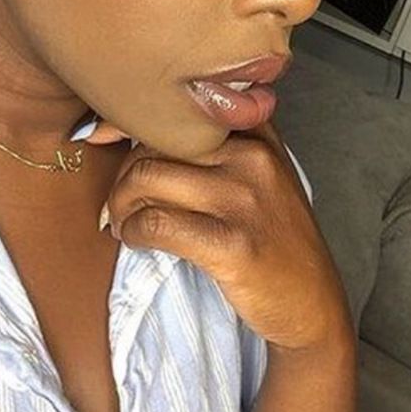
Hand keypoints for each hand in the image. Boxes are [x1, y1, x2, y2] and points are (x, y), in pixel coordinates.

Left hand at [96, 121, 352, 354]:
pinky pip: (156, 224)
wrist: (312, 305)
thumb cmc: (269, 237)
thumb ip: (203, 144)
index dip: (125, 118)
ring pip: (146, 178)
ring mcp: (245, 199)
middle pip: (152, 142)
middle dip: (121, 175)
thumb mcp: (252, 175)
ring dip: (119, 205)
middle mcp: (253, 156)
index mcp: (254, 133)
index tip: (99, 137)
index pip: (174, 106)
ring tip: (121, 224)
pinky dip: (132, 232)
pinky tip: (135, 240)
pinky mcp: (235, 244)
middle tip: (116, 204)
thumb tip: (112, 126)